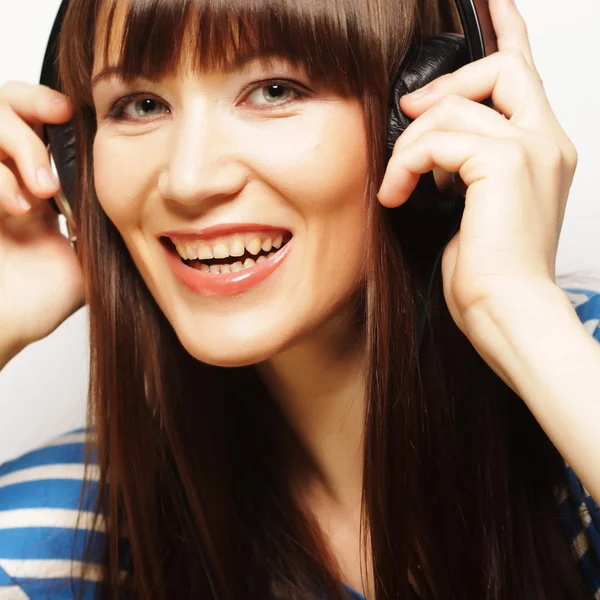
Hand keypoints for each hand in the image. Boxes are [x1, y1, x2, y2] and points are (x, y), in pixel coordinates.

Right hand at [0, 81, 83, 359]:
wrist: (0, 330)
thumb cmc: (33, 303)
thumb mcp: (85, 260)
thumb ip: (103, 232)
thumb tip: (144, 214)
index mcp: (36, 188)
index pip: (37, 124)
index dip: (49, 107)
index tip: (71, 112)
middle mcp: (5, 179)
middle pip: (4, 104)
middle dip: (30, 103)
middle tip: (57, 120)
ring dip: (19, 142)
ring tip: (42, 188)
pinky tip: (17, 207)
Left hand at [377, 0, 576, 353]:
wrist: (505, 310)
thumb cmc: (489, 272)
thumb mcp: (471, 209)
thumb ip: (460, 166)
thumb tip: (426, 143)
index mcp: (543, 151)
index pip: (526, 74)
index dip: (507, 32)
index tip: (492, 2)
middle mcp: (547, 142)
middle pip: (499, 68)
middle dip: (447, 84)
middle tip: (408, 112)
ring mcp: (532, 148)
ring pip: (455, 107)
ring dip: (411, 144)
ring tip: (397, 185)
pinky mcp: (506, 164)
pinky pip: (437, 138)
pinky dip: (406, 164)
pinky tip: (396, 195)